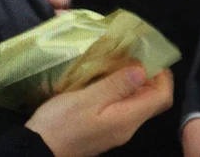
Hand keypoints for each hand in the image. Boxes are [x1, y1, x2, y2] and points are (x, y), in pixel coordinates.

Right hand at [26, 66, 172, 156]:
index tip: (148, 54)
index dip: (162, 75)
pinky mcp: (103, 128)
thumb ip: (116, 85)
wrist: (37, 149)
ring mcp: (115, 129)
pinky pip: (121, 106)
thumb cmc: (61, 123)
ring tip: (117, 60)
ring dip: (132, 81)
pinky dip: (119, 89)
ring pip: (136, 102)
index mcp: (128, 119)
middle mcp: (127, 127)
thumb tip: (143, 69)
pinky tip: (103, 77)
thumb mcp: (87, 99)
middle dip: (149, 75)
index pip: (162, 97)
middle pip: (151, 100)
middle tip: (132, 53)